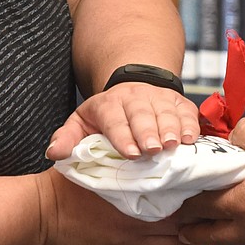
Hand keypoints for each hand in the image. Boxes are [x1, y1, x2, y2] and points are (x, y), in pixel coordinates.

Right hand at [35, 168, 203, 244]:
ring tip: (204, 224)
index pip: (181, 200)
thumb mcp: (103, 161)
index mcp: (135, 200)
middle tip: (218, 207)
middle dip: (202, 218)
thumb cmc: (69, 183)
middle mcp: (136, 229)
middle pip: (184, 227)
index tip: (213, 185)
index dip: (200, 194)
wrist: (40, 215)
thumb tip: (161, 153)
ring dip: (190, 237)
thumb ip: (133, 162)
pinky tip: (179, 239)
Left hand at [45, 83, 199, 159]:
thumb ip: (67, 138)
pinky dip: (190, 124)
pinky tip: (191, 138)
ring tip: (174, 144)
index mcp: (108, 104)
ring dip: (171, 127)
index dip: (122, 136)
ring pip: (166, 110)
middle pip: (142, 113)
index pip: (114, 119)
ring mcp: (159, 97)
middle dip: (148, 131)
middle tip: (153, 149)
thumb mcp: (80, 123)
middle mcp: (134, 97)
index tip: (130, 154)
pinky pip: (186, 111)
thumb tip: (54, 153)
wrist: (130, 90)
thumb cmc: (105, 117)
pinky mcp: (178, 101)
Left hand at [174, 118, 244, 244]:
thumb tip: (230, 136)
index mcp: (237, 204)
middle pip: (204, 235)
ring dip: (216, 233)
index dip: (181, 202)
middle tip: (181, 219)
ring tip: (210, 222)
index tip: (174, 197)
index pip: (195, 208)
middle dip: (190, 226)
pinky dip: (243, 235)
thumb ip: (240, 132)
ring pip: (228, 242)